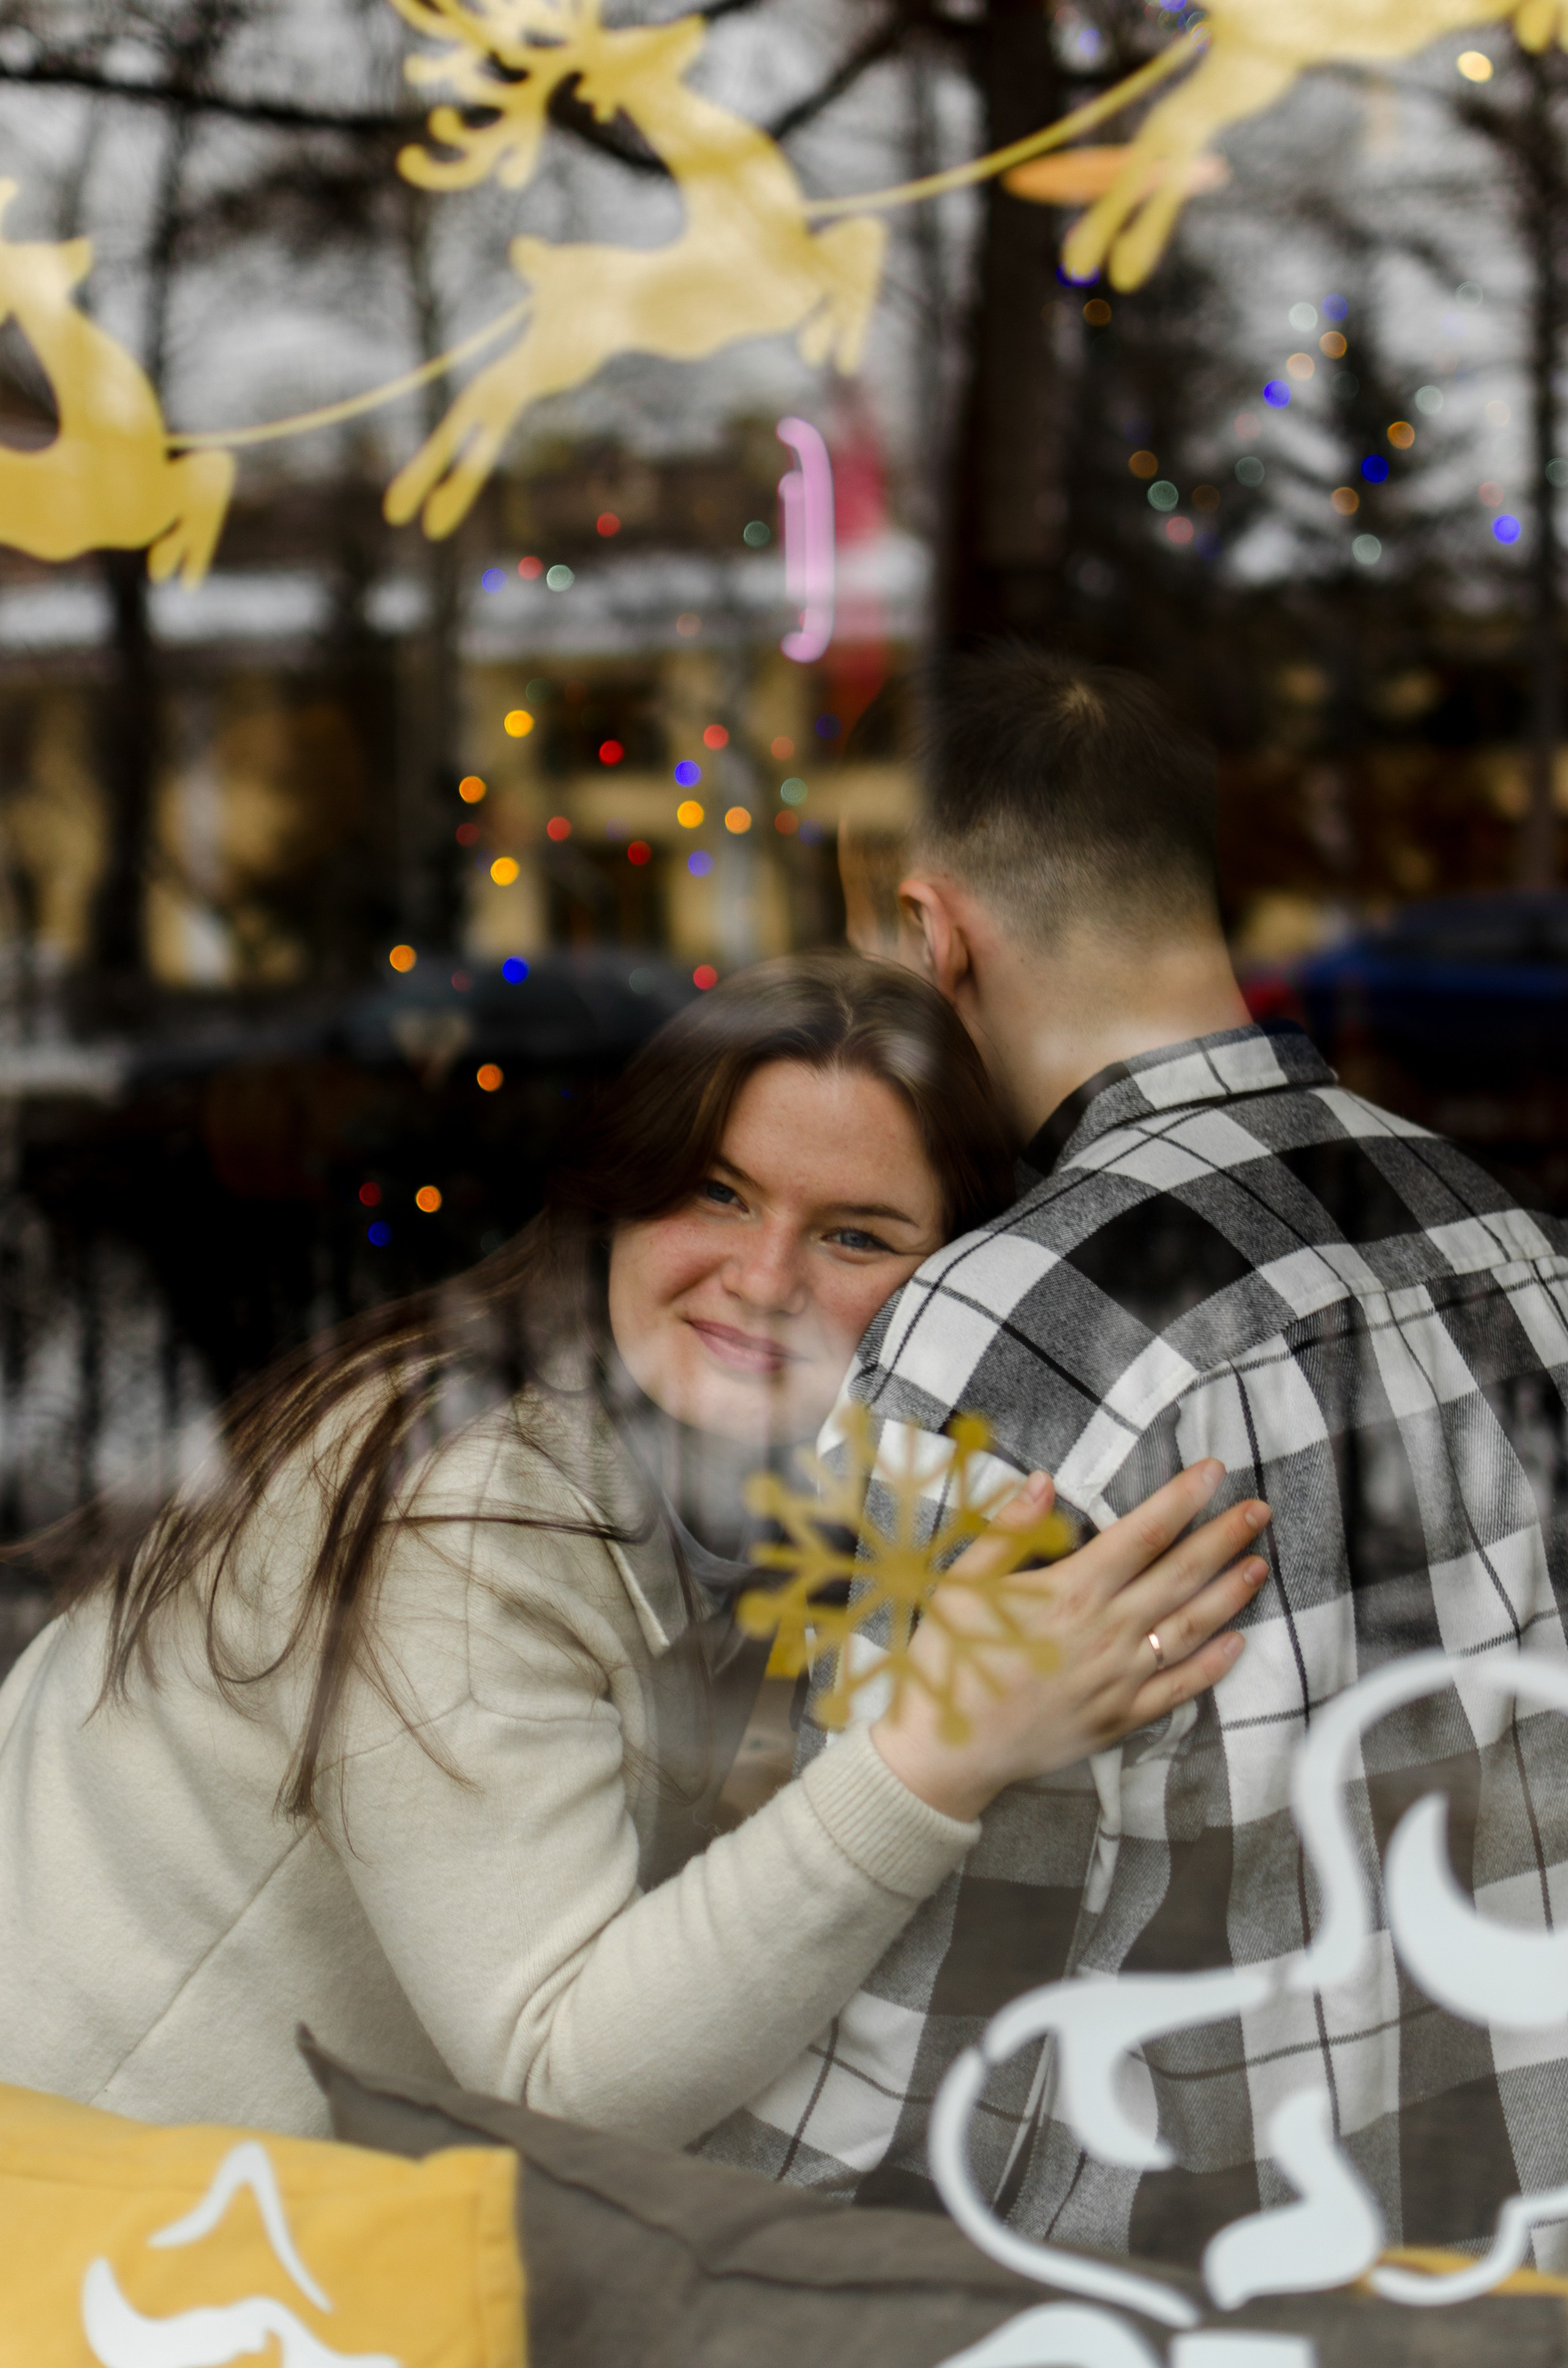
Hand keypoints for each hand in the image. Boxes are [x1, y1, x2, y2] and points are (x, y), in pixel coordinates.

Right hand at [870, 1460, 1269, 1822]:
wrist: (945, 1750)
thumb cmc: (951, 1660)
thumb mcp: (965, 1583)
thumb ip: (1009, 1531)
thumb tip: (1043, 1482)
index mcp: (1070, 1592)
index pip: (1143, 1534)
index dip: (1182, 1499)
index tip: (1214, 1470)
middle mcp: (1106, 1632)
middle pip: (1180, 1575)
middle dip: (1224, 1537)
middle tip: (1259, 1509)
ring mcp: (1119, 1679)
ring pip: (1191, 1628)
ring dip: (1230, 1594)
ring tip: (1260, 1564)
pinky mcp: (1120, 1718)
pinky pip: (1179, 1689)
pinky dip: (1213, 1666)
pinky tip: (1237, 1643)